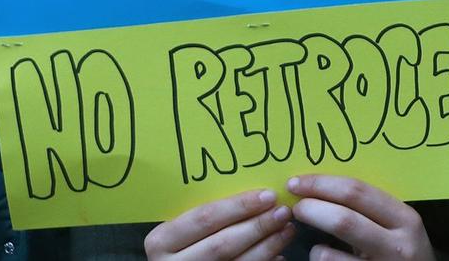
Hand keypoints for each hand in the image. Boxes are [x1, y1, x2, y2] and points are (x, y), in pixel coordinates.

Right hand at [145, 189, 293, 260]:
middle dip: (258, 226)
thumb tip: (248, 194)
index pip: (205, 218)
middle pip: (224, 243)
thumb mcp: (175, 229)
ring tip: (286, 229)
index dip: (239, 206)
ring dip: (268, 246)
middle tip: (283, 211)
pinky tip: (278, 253)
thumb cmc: (174, 246)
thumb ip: (199, 215)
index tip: (267, 195)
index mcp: (162, 241)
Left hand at [288, 175, 430, 260]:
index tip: (296, 182)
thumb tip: (317, 186)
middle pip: (342, 220)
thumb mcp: (396, 224)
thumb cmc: (402, 247)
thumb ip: (368, 207)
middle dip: (311, 209)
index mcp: (404, 218)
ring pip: (329, 255)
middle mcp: (397, 246)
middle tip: (295, 207)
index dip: (321, 184)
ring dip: (315, 247)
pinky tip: (329, 260)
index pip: (357, 192)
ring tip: (318, 245)